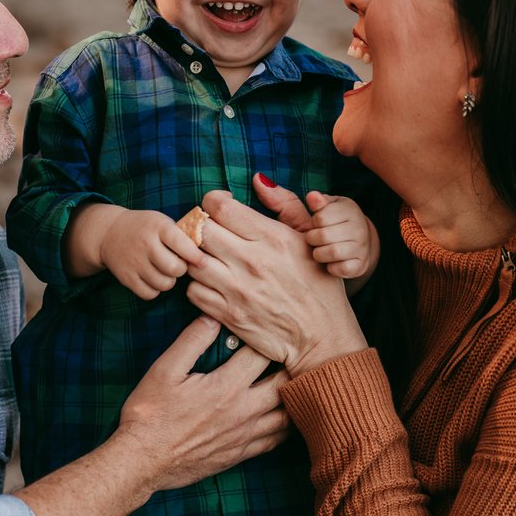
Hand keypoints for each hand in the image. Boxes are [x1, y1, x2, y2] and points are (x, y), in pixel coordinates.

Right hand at [100, 208, 200, 299]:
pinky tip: (152, 278)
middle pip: (175, 269)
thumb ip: (182, 236)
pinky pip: (150, 294)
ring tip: (164, 271)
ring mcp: (134, 261)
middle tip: (177, 264)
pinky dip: (155, 290)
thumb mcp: (162, 222)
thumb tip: (207, 256)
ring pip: (164, 284)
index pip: (182, 244)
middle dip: (181, 269)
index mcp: (159, 226)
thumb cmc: (146, 228)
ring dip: (169, 281)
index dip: (195, 256)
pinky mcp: (126, 277)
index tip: (203, 262)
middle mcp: (146, 244)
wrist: (109, 232)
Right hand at [117, 316, 288, 486]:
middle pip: (285, 384)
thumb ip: (192, 341)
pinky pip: (276, 440)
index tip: (267, 330)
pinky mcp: (240, 454)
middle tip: (287, 354)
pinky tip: (278, 415)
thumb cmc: (149, 414)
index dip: (268, 338)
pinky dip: (284, 426)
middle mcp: (243, 412)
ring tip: (288, 383)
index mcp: (226, 386)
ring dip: (291, 397)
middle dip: (289, 366)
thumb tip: (213, 317)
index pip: (263, 354)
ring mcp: (244, 435)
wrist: (142, 462)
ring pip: (287, 415)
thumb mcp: (164, 370)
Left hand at [187, 190, 367, 375]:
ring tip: (209, 258)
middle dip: (198, 227)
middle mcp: (251, 261)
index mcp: (272, 237)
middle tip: (206, 232)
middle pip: (199, 231)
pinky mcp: (228, 315)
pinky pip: (193, 292)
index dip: (211, 203)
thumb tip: (259, 179)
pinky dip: (197, 285)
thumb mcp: (309, 239)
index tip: (219, 209)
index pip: (219, 207)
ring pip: (192, 261)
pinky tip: (212, 283)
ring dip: (196, 257)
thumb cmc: (319, 284)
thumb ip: (285, 205)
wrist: (322, 336)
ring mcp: (237, 290)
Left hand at [254, 176, 378, 285]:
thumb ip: (285, 200)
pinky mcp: (360, 265)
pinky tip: (327, 266)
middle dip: (312, 240)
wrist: (356, 249)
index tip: (315, 225)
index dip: (313, 224)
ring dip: (319, 255)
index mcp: (346, 208)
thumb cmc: (325, 228)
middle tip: (315, 241)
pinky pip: (337, 269)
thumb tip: (258, 179)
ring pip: (328, 253)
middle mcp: (357, 225)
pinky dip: (329, 269)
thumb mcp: (310, 212)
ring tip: (319, 252)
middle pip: (321, 236)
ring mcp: (360, 246)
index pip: (320, 217)